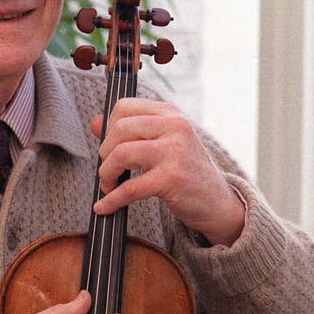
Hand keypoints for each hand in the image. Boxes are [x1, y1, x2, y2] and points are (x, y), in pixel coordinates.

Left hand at [90, 98, 244, 246]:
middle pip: (119, 129)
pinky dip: (111, 200)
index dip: (108, 128)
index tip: (109, 147)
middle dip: (105, 153)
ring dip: (106, 174)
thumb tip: (95, 121)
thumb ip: (130, 131)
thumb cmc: (186, 172)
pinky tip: (104, 207)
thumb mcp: (161, 144)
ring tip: (109, 186)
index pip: (124, 107)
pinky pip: (130, 188)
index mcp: (171, 113)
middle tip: (109, 171)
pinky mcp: (172, 178)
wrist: (218, 202)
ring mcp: (175, 151)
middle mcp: (175, 126)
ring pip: (121, 154)